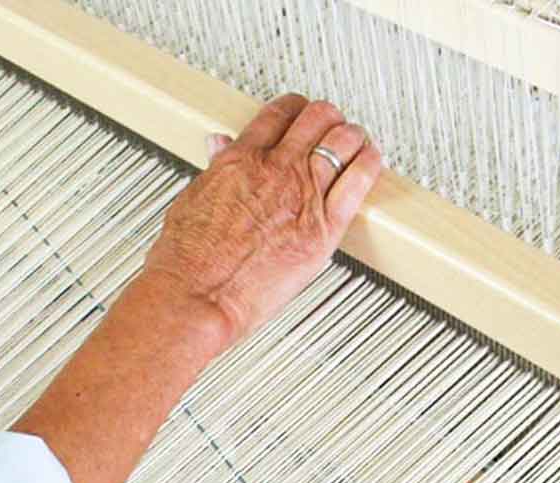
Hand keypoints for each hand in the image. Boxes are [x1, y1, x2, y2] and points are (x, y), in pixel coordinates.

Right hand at [135, 93, 382, 352]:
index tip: (300, 116)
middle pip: (316, 119)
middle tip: (331, 128)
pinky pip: (358, 182)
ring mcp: (302, 196)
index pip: (279, 114)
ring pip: (342, 141)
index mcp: (240, 160)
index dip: (295, 109)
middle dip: (326, 118)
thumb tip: (219, 147)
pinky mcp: (322, 230)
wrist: (198, 295)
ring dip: (351, 136)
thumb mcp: (194, 200)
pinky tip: (371, 160)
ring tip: (355, 141)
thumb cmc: (188, 262)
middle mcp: (275, 171)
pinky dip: (369, 164)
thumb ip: (215, 171)